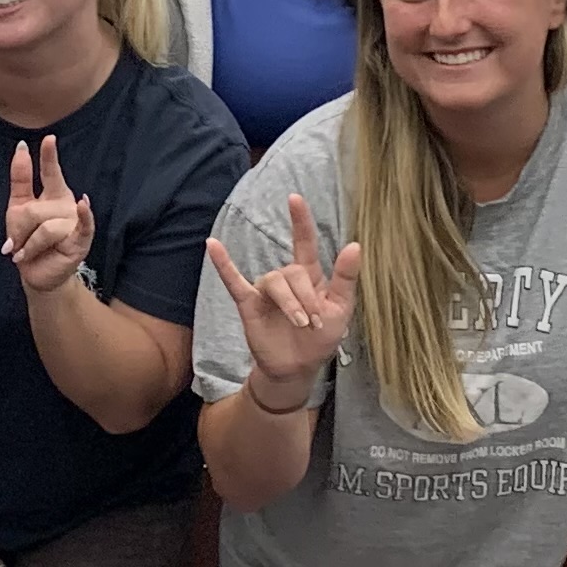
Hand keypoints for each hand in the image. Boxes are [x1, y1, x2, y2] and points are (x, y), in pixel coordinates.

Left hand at [2, 136, 94, 293]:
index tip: (49, 138)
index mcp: (53, 194)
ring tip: (25, 254)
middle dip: (18, 231)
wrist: (36, 274)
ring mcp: (75, 222)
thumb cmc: (28, 242)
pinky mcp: (81, 241)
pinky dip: (84, 216)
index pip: (51, 172)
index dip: (49, 156)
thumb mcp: (18, 210)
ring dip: (28, 246)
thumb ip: (21, 180)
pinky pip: (82, 226)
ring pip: (45, 227)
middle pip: (34, 210)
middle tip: (15, 245)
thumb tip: (21, 147)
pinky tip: (83, 205)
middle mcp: (67, 205)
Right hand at [206, 192, 362, 389]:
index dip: (300, 220)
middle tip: (314, 322)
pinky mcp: (248, 304)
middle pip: (293, 272)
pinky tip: (212, 245)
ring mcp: (266, 291)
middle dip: (306, 297)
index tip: (294, 198)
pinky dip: (223, 263)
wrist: (298, 369)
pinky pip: (233, 280)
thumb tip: (354, 244)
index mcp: (310, 277)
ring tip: (300, 323)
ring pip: (273, 281)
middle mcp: (286, 279)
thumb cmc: (320, 339)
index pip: (304, 242)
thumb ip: (345, 278)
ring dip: (289, 302)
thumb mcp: (341, 309)